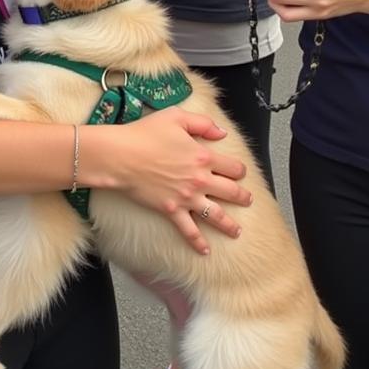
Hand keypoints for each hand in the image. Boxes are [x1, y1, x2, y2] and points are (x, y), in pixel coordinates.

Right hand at [115, 107, 250, 254]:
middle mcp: (200, 179)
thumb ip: (202, 123)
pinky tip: (206, 251)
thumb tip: (221, 133)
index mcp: (203, 156)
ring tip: (237, 231)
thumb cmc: (145, 133)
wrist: (121, 155)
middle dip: (242, 197)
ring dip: (229, 225)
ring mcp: (187, 197)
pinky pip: (189, 230)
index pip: (233, 167)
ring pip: (216, 215)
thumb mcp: (176, 117)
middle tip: (247, 200)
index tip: (240, 172)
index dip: (239, 170)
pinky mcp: (172, 210)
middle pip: (231, 192)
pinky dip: (198, 243)